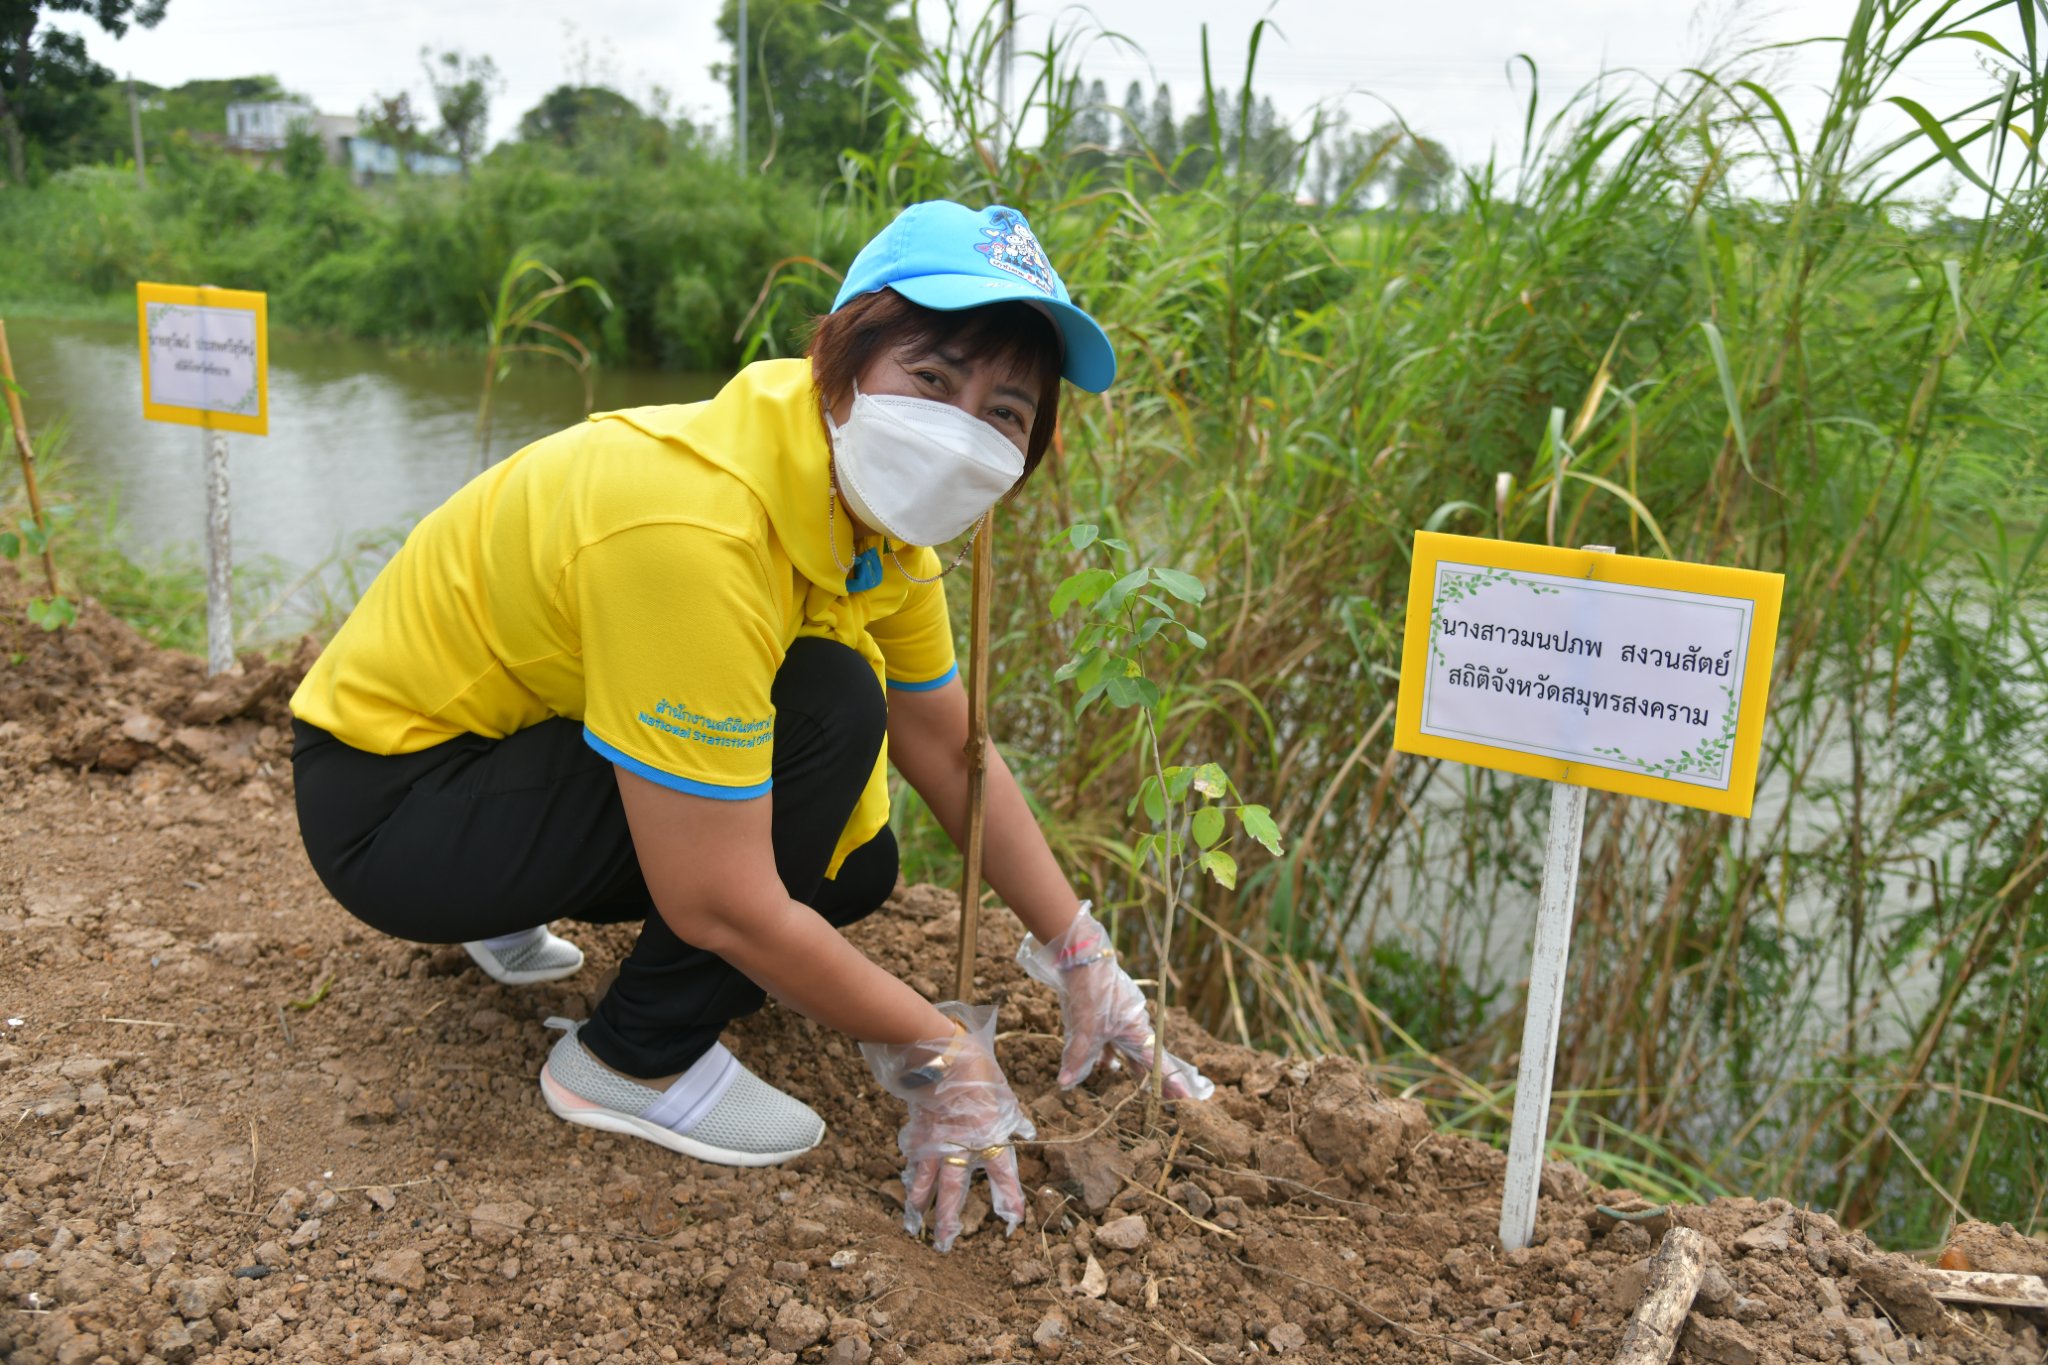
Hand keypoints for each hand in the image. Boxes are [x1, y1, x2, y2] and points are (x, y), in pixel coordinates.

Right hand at [859, 1002, 1034, 1251]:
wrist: (938, 1052)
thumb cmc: (977, 1069)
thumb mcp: (1004, 1093)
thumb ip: (1014, 1119)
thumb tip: (1028, 1135)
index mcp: (987, 1136)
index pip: (1001, 1174)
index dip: (1008, 1198)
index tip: (1013, 1220)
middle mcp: (959, 1146)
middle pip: (954, 1191)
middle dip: (949, 1221)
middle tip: (945, 1246)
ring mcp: (934, 1142)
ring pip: (925, 1181)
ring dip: (921, 1206)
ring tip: (915, 1229)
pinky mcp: (916, 1131)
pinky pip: (913, 1159)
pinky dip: (910, 1175)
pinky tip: (906, 1188)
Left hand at [1018, 902, 1214, 1100]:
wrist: (1083, 955)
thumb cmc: (1091, 992)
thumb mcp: (1083, 1029)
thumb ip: (1077, 1058)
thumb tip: (1066, 1083)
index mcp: (1136, 1031)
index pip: (1157, 1063)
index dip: (1170, 1082)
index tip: (1185, 1099)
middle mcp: (1134, 1023)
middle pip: (1145, 1055)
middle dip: (1151, 1076)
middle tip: (1165, 1096)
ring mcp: (1122, 1014)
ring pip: (1126, 1044)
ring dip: (1127, 1062)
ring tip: (1132, 1079)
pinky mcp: (1108, 1007)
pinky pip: (1111, 1034)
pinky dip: (1107, 1047)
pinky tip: (1101, 1059)